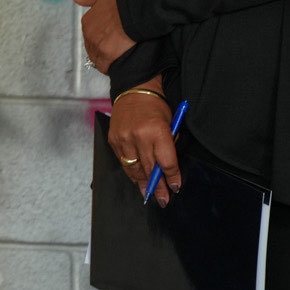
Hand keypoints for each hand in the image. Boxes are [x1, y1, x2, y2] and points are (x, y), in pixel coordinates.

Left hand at [70, 0, 135, 73]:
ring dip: (104, 60)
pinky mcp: (108, 54)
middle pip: (92, 48)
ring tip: (114, 60)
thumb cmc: (122, 0)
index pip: (89, 36)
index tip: (107, 41)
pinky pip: (104, 66)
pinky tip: (115, 67)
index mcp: (87, 22)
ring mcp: (97, 45)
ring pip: (96, 58)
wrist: (135, 7)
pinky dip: (108, 68)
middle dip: (101, 50)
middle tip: (113, 51)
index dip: (99, 40)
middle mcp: (89, 34)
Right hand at [108, 89, 180, 204]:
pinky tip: (136, 179)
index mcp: (157, 131)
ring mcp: (123, 139)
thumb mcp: (170, 123)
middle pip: (150, 169)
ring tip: (148, 193)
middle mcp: (139, 137)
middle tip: (162, 199)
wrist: (133, 90)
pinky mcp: (114, 140)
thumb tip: (168, 168)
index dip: (172, 178)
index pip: (167, 162)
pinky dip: (131, 172)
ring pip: (134, 168)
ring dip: (142, 183)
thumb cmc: (155, 106)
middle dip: (158, 186)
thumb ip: (169, 145)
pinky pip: (123, 162)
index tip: (175, 187)